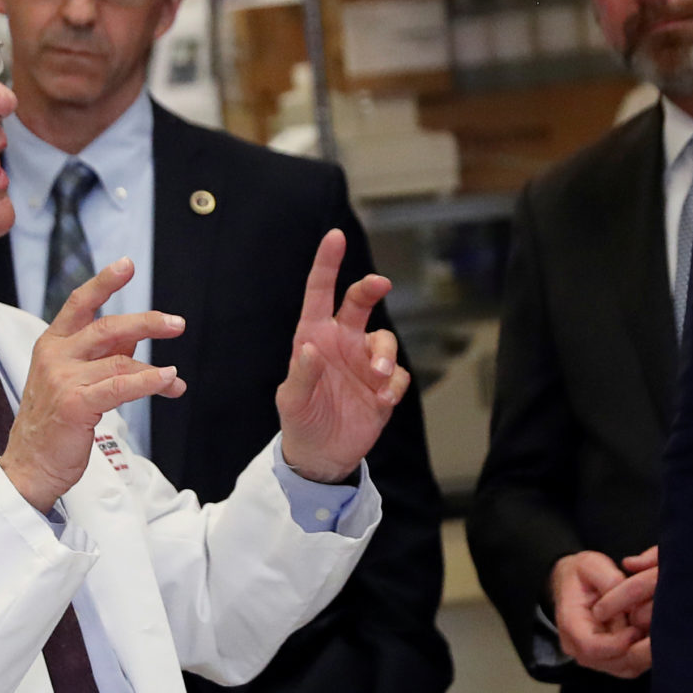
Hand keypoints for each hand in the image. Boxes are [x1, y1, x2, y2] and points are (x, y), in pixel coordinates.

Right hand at [0, 258, 185, 511]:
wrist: (29, 467)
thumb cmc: (53, 425)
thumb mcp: (72, 380)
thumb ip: (101, 356)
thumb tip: (136, 339)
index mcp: (51, 345)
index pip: (79, 304)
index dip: (104, 282)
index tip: (126, 264)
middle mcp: (55, 356)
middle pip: (108, 327)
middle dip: (147, 323)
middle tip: (176, 324)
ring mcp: (63, 379)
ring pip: (121, 362)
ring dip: (156, 372)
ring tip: (175, 382)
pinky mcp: (76, 403)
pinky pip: (121, 386)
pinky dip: (149, 382)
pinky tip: (168, 380)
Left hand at [276, 230, 407, 482]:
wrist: (323, 456)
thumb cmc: (300, 421)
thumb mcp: (292, 401)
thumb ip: (302, 374)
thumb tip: (312, 348)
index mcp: (314, 337)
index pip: (320, 293)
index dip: (327, 264)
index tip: (334, 237)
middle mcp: (342, 343)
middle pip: (361, 303)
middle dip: (371, 288)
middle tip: (380, 284)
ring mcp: (365, 363)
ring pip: (386, 340)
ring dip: (386, 356)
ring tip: (378, 381)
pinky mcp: (385, 386)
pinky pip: (399, 375)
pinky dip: (394, 385)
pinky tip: (382, 401)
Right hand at [552, 551, 650, 678]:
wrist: (576, 582)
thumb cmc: (584, 573)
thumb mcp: (592, 565)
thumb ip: (609, 582)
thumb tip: (628, 604)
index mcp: (570, 624)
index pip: (590, 647)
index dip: (616, 643)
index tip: (636, 630)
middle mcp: (578, 647)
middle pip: (611, 662)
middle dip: (638, 652)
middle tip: (661, 636)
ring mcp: (595, 657)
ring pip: (624, 668)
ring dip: (646, 655)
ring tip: (663, 636)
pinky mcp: (611, 658)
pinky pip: (631, 666)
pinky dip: (647, 656)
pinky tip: (660, 639)